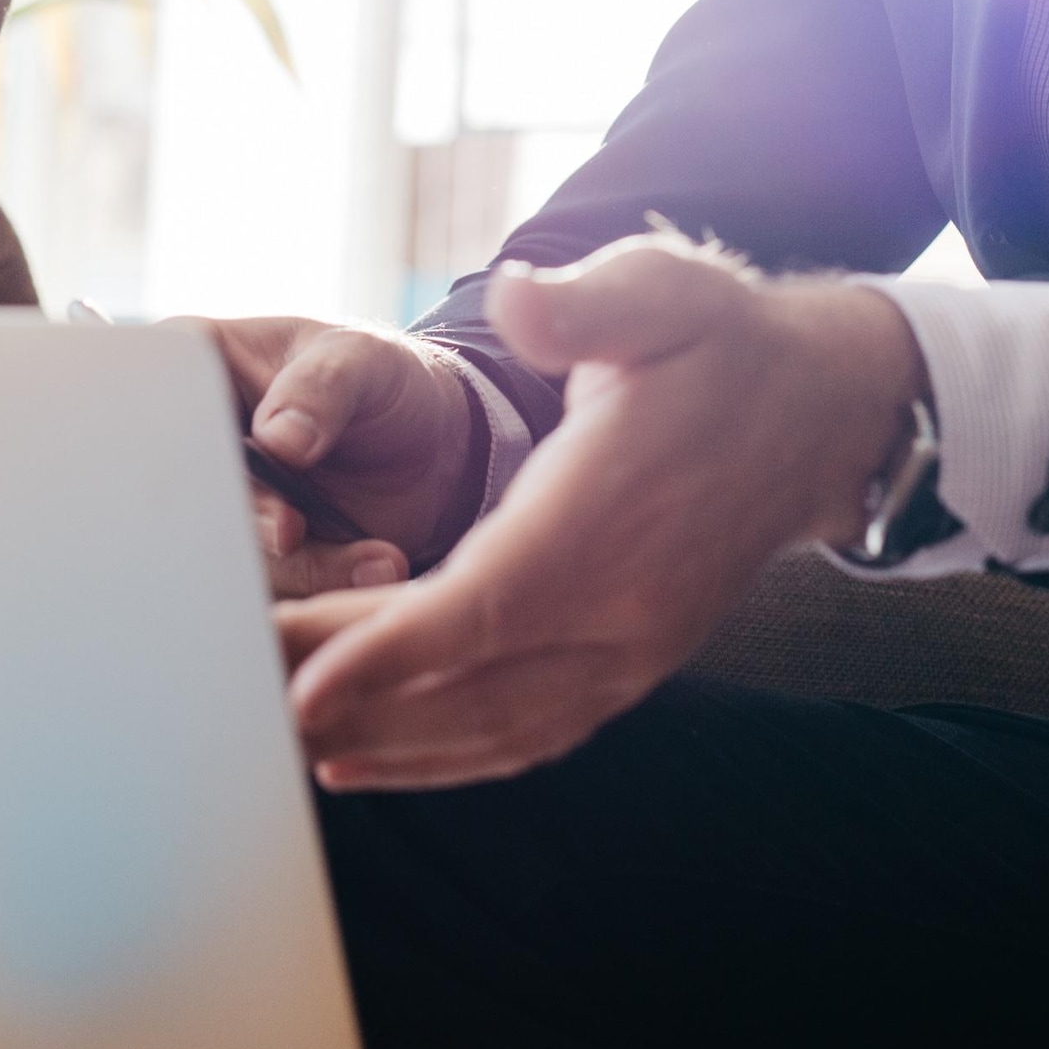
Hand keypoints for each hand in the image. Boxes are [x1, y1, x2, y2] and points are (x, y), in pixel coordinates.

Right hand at [198, 311, 483, 579]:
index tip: (237, 463)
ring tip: (380, 555)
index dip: (181, 444)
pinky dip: (324, 582)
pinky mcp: (255, 557)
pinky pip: (271, 587)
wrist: (433, 447)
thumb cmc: (384, 381)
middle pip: (176, 494)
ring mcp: (221, 505)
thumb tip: (277, 439)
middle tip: (293, 528)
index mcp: (194, 368)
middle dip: (241, 517)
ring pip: (224, 551)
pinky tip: (379, 564)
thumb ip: (322, 387)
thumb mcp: (363, 361)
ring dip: (301, 563)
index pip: (153, 404)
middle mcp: (193, 444)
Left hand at [275, 234, 922, 790]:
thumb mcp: (663, 290)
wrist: (817, 415)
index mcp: (610, 516)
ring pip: (493, 726)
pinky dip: (443, 758)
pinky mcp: (628, 667)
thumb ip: (585, 303)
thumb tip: (518, 300)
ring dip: (384, 743)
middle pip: (467, 679)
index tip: (301, 683)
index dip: (390, 652)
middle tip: (230, 699)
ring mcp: (630, 651)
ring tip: (276, 742)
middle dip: (347, 699)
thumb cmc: (722, 345)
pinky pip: (526, 733)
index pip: (487, 603)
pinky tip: (363, 758)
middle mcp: (623, 607)